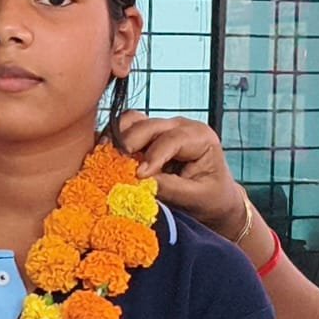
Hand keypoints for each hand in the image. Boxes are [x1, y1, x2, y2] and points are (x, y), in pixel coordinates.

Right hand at [117, 111, 243, 238]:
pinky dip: (114, 138)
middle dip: (130, 143)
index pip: (172, 139)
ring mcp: (162, 127)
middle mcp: (180, 126)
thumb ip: (169, 188)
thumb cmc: (210, 197)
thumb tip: (139, 182)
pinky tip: (105, 154)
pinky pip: (126, 128)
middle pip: (149, 125)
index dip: (153, 156)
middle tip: (116, 164)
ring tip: (107, 157)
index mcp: (200, 137)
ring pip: (133, 120)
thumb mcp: (195, 197)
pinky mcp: (147, 134)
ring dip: (118, 137)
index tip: (139, 175)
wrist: (213, 198)